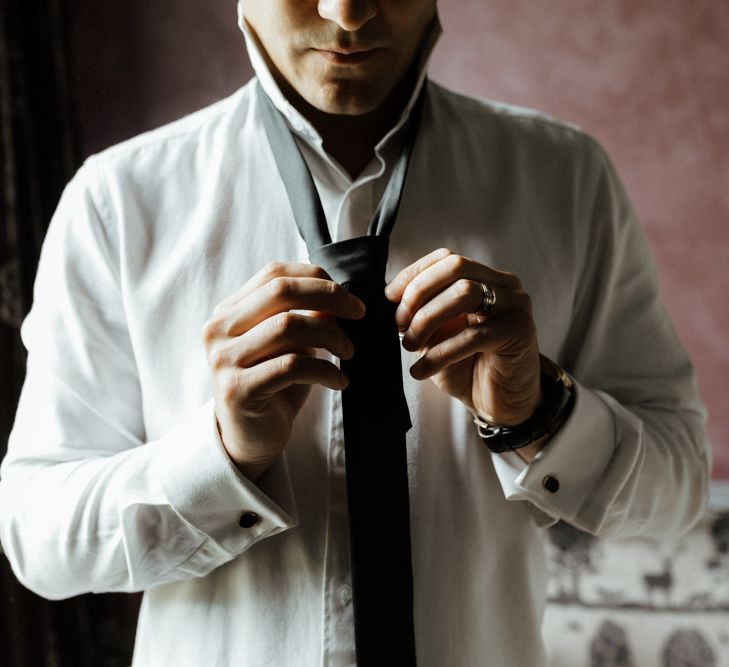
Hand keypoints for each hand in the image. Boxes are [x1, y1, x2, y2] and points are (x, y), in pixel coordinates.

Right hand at [203, 262, 364, 480]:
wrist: (251, 438)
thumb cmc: (274, 385)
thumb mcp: (289, 345)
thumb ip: (303, 316)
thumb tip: (337, 298)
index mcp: (229, 312)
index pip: (273, 274)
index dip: (316, 278)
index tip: (349, 298)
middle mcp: (219, 330)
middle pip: (280, 291)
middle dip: (328, 297)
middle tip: (359, 314)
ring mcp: (224, 360)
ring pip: (288, 326)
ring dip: (330, 335)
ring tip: (349, 352)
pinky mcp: (237, 389)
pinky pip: (291, 366)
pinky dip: (324, 370)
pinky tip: (339, 381)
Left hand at [385, 248, 540, 426]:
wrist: (501, 403)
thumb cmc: (468, 366)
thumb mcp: (438, 334)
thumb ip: (422, 312)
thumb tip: (392, 299)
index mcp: (484, 278)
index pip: (445, 258)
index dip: (413, 275)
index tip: (389, 299)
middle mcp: (504, 285)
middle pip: (455, 267)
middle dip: (419, 293)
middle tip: (399, 323)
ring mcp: (515, 305)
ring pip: (463, 293)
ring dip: (426, 319)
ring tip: (409, 345)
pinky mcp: (518, 332)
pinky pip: (471, 336)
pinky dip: (439, 353)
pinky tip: (420, 371)